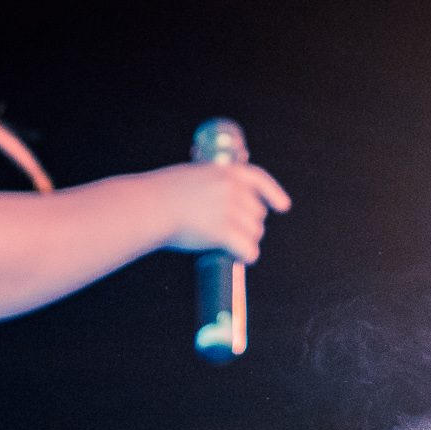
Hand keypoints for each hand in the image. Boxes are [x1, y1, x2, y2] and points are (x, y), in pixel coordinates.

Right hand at [153, 160, 290, 262]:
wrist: (147, 207)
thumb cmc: (159, 195)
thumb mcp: (190, 176)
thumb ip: (211, 185)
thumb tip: (223, 203)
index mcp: (224, 171)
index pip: (259, 179)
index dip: (273, 194)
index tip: (283, 206)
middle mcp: (231, 188)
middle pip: (257, 212)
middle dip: (248, 224)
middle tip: (231, 234)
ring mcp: (229, 209)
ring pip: (254, 232)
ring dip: (246, 241)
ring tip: (230, 246)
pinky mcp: (223, 231)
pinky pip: (247, 249)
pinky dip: (246, 256)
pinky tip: (239, 258)